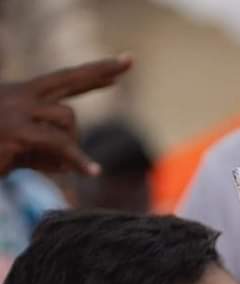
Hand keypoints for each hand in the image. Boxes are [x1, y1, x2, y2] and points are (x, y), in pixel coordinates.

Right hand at [0, 56, 131, 177]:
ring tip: (54, 165)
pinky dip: (78, 160)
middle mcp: (21, 95)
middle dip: (100, 71)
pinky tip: (91, 172)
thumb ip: (46, 154)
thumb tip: (70, 165)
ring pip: (69, 119)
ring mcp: (18, 109)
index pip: (65, 80)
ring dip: (73, 147)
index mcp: (23, 96)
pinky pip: (60, 144)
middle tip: (130, 61)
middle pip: (69, 79)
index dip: (93, 73)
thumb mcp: (21, 153)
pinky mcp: (16, 131)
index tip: (121, 64)